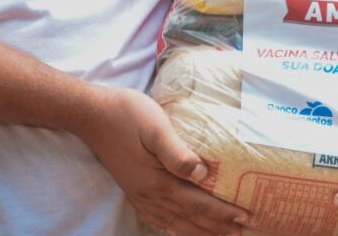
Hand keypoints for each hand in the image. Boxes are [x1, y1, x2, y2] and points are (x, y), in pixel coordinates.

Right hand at [78, 88, 246, 235]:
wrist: (92, 114)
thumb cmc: (127, 114)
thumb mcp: (156, 127)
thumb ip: (178, 153)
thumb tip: (203, 173)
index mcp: (158, 182)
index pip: (198, 203)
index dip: (223, 213)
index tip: (245, 217)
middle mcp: (149, 195)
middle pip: (190, 217)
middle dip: (217, 226)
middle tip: (241, 231)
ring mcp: (139, 194)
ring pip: (174, 221)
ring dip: (198, 230)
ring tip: (218, 234)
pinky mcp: (132, 189)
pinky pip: (157, 217)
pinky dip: (174, 226)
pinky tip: (180, 227)